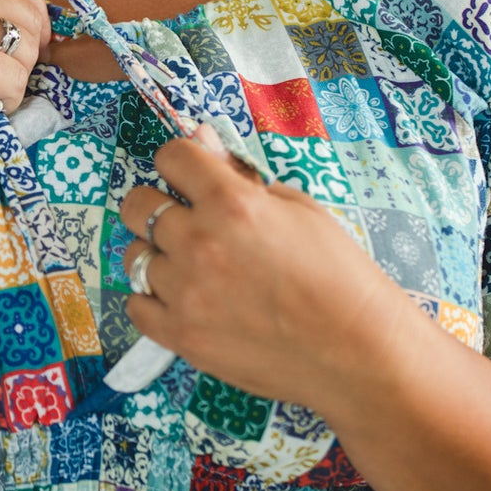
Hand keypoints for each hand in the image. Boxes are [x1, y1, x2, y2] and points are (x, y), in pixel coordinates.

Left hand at [119, 125, 408, 411]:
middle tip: (185, 221)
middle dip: (157, 204)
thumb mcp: (299, 209)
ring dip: (157, 255)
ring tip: (191, 266)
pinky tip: (182, 298)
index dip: (182, 162)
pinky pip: (135, 306)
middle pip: (137, 205)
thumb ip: (241, 175)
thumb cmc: (339, 274)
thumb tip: (202, 139)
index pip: (171, 156)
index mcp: (232, 203)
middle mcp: (200, 243)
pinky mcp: (182, 336)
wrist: (356, 350)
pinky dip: (152, 299)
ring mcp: (186, 293)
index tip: (191, 176)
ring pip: (134, 256)